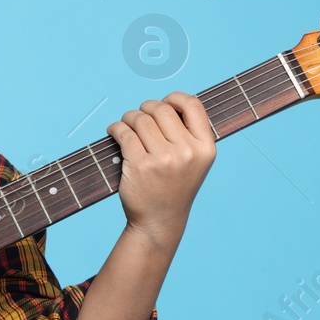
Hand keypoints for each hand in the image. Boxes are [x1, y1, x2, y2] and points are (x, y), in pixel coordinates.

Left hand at [105, 92, 216, 249]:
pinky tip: (114, 132)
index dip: (175, 98)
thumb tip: (168, 102)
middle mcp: (187, 152)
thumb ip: (188, 134)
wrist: (159, 221)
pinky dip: (115, 128)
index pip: (193, 105)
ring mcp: (164, 159)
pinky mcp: (140, 165)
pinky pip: (124, 132)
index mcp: (205, 148)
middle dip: (146, 108)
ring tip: (126, 126)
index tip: (164, 103)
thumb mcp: (195, 162)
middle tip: (138, 118)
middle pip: (162, 109)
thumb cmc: (174, 187)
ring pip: (140, 118)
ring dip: (128, 117)